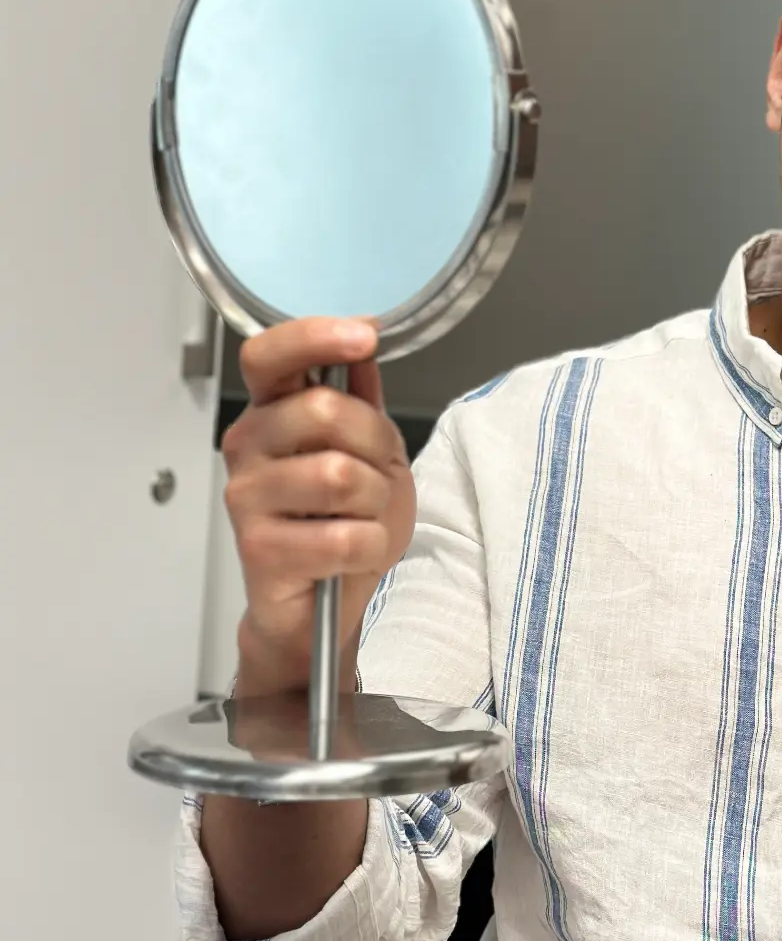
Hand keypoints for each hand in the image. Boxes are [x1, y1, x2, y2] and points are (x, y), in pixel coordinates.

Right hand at [221, 318, 415, 693]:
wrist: (322, 605)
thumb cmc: (343, 520)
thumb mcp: (369, 448)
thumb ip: (362, 397)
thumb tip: (362, 340)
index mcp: (270, 412)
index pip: (269, 355)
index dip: (314, 338)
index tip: (365, 335)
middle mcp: (247, 446)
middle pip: (326, 411)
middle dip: (376, 444)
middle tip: (375, 475)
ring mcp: (246, 497)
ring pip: (341, 475)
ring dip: (376, 502)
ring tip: (361, 517)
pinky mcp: (259, 550)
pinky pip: (344, 536)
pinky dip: (370, 546)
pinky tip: (353, 553)